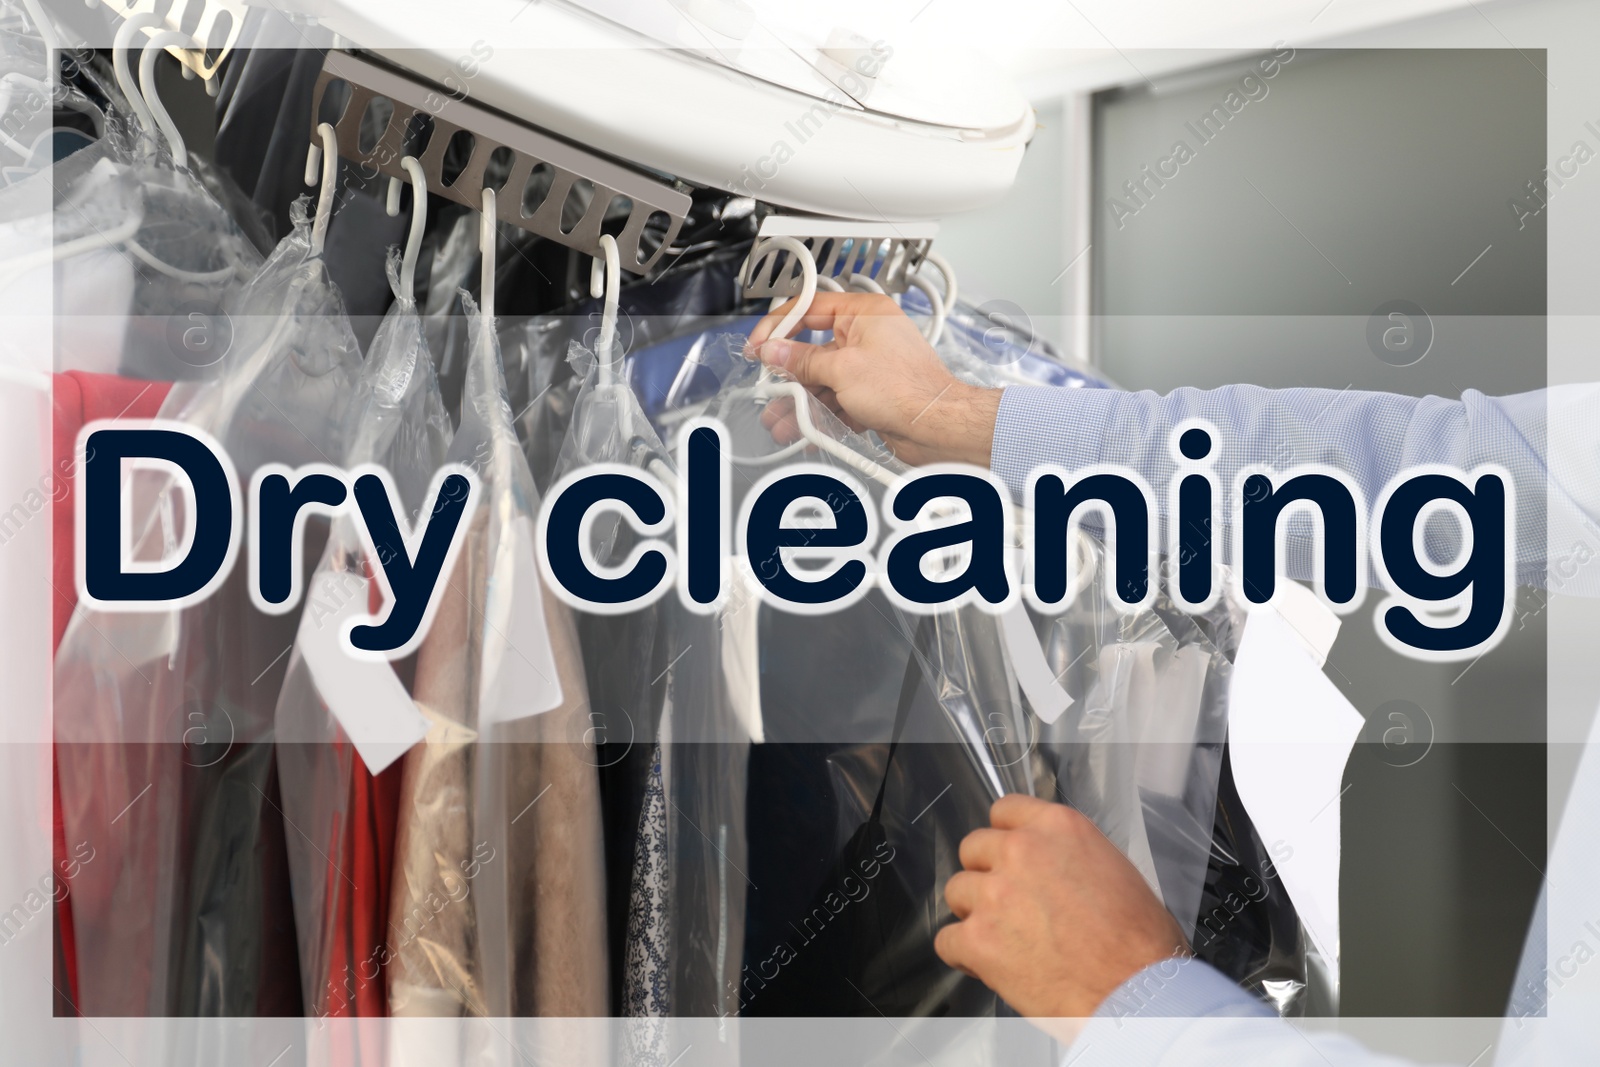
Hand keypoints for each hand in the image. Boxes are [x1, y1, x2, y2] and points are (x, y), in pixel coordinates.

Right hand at [746, 292, 1001, 466]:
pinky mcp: (873, 395)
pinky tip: (806, 430)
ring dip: (801, 402)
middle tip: (768, 388)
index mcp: (864, 314)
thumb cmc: (908, 389)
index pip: (810, 309)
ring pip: (824, 381)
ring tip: (781, 419)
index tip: (759, 345)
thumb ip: (803, 361)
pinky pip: (838, 401)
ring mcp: (870, 367)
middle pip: (814, 350)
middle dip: (788, 375)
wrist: (938, 426)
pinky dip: (821, 415)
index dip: (780, 326)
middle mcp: (868, 336)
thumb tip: (775, 352)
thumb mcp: (842, 369)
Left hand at [934, 795, 1189, 1035]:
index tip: (1009, 859)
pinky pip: (947, 940)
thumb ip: (1068, 855)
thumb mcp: (1113, 869)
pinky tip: (988, 965)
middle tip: (1009, 905)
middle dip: (986, 875)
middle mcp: (1020, 851)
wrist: (1137, 994)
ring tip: (1004, 939)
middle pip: (973, 848)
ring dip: (974, 914)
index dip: (1005, 838)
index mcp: (1057, 827)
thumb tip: (1048, 867)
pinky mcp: (978, 939)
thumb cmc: (1139, 942)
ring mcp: (994, 894)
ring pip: (956, 891)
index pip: (1004, 810)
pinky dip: (964, 956)